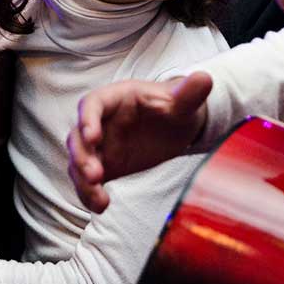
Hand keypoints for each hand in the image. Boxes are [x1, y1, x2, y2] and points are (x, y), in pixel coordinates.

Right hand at [67, 72, 211, 213]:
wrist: (177, 126)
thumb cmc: (175, 106)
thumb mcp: (183, 101)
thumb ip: (189, 92)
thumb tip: (205, 78)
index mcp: (116, 98)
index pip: (93, 103)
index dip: (88, 119)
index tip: (93, 137)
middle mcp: (102, 121)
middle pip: (77, 136)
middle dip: (81, 156)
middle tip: (95, 175)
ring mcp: (100, 145)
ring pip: (78, 161)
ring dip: (82, 180)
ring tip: (99, 198)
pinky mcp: (105, 165)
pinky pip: (88, 180)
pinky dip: (89, 194)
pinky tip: (101, 206)